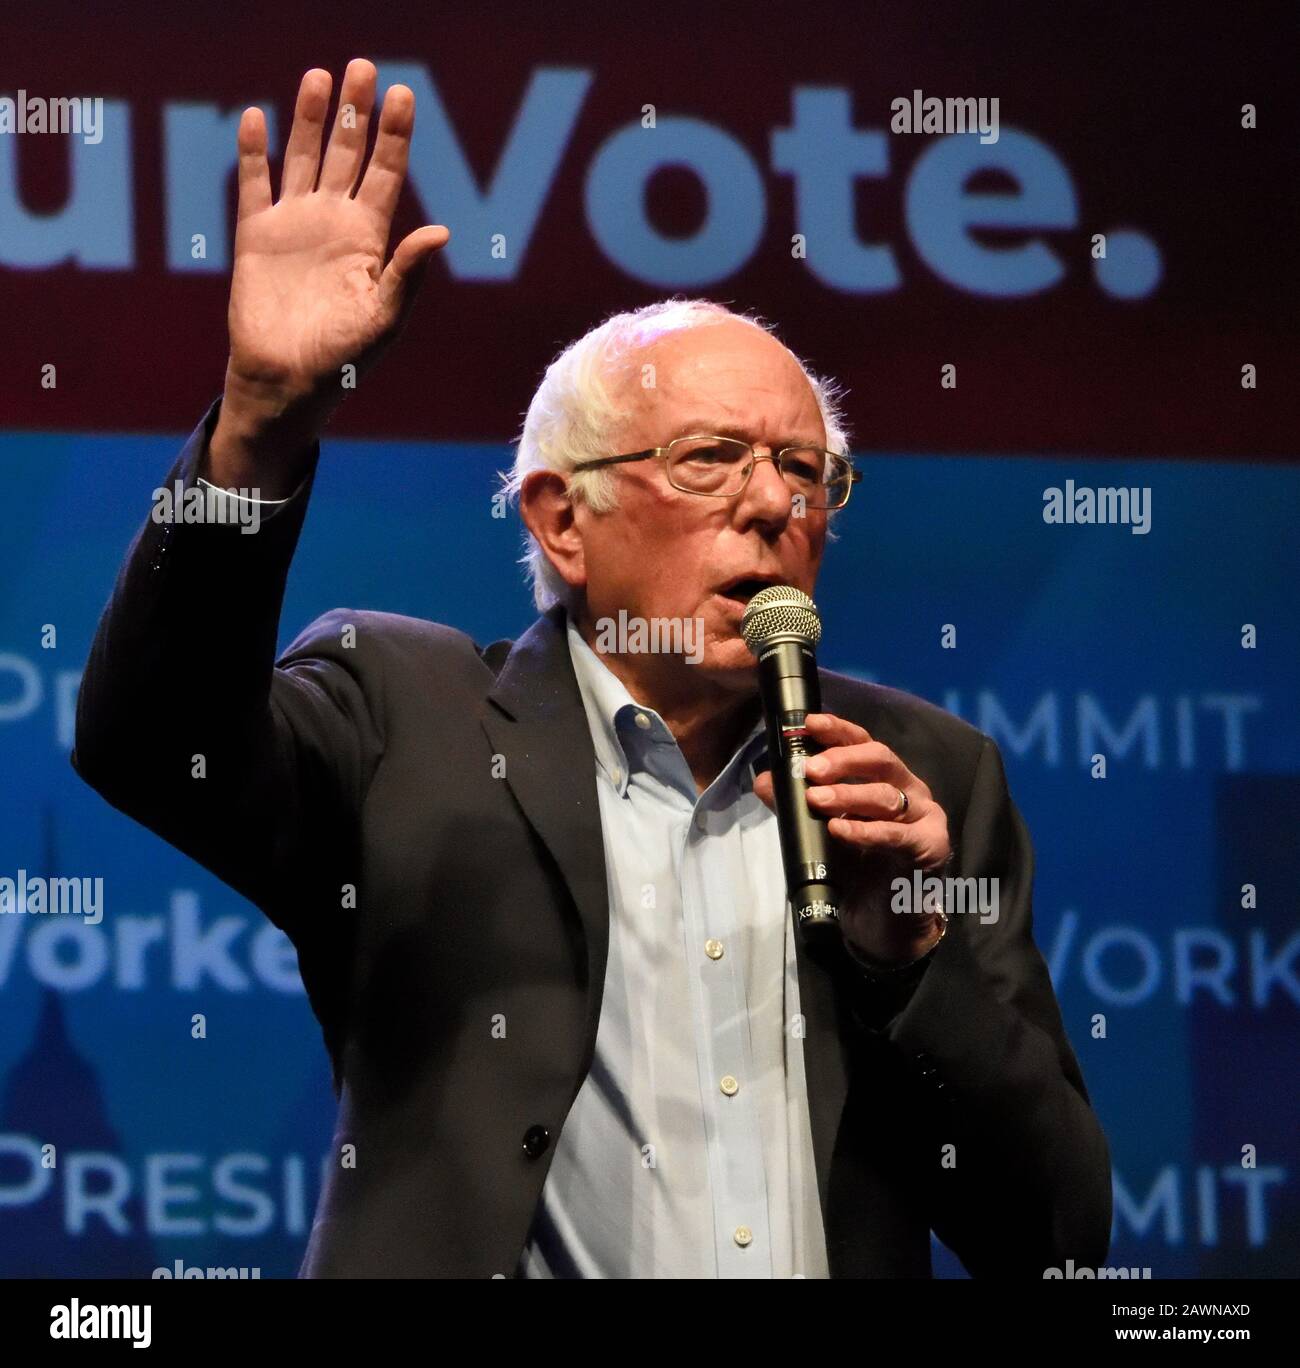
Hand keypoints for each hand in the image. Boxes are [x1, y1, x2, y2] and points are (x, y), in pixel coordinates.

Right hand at [209, 59, 449, 489]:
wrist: (287, 382)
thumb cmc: (344, 361)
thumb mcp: (383, 320)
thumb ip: (407, 275)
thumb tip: (440, 231)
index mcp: (369, 239)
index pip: (387, 173)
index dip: (394, 135)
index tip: (401, 94)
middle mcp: (334, 222)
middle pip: (347, 153)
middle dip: (355, 112)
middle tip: (361, 67)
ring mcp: (294, 225)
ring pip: (303, 158)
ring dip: (309, 118)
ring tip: (318, 77)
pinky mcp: (256, 237)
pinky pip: (254, 185)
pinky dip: (254, 153)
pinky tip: (256, 119)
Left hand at [753, 712, 951, 966]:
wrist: (883, 921)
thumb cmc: (857, 869)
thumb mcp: (821, 834)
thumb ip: (796, 807)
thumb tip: (765, 780)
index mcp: (883, 778)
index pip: (862, 742)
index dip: (837, 730)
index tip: (808, 724)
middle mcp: (908, 789)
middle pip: (880, 759)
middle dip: (842, 760)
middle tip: (810, 769)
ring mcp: (924, 816)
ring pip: (887, 794)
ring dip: (849, 794)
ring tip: (816, 798)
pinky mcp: (931, 846)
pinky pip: (898, 834)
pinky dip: (867, 831)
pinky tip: (840, 830)